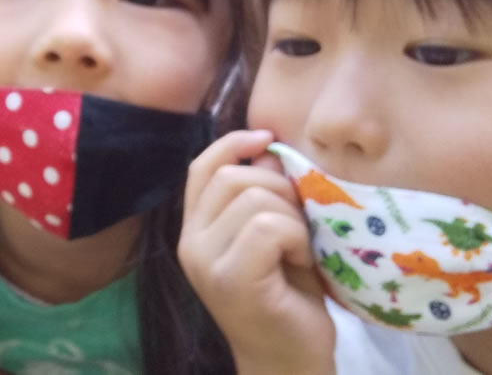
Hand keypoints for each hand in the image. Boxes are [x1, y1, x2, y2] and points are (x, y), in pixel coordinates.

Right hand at [179, 130, 334, 374]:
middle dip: (280, 190)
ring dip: (293, 219)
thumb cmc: (288, 302)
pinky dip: (297, 237)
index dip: (234, 143)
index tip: (269, 140)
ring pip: (256, 199)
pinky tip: (302, 262)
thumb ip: (262, 197)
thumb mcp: (273, 239)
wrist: (289, 365)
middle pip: (234, 176)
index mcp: (195, 231)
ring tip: (301, 250)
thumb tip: (268, 149)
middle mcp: (190, 244)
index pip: (202, 167)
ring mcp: (206, 263)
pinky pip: (268, 227)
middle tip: (300, 228)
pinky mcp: (231, 280)